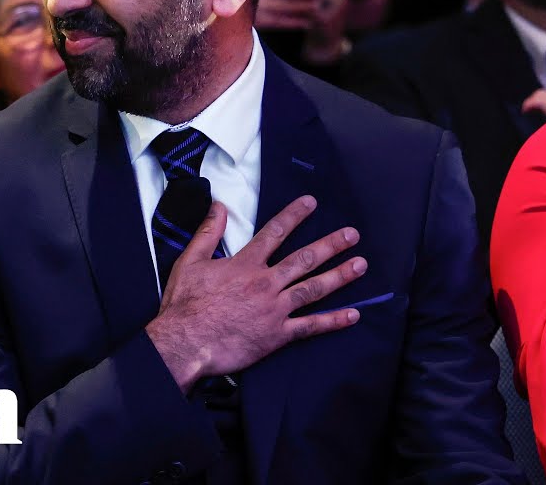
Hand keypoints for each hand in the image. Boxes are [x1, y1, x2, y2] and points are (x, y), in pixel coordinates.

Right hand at [145, 197, 365, 392]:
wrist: (185, 343)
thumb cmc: (185, 304)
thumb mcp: (190, 261)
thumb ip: (208, 232)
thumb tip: (219, 205)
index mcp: (246, 264)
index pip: (275, 233)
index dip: (294, 216)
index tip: (312, 203)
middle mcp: (266, 283)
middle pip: (305, 259)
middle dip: (331, 244)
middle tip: (352, 235)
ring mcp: (275, 309)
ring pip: (314, 288)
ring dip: (340, 275)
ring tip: (360, 264)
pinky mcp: (277, 335)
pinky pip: (310, 326)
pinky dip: (333, 321)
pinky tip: (353, 315)